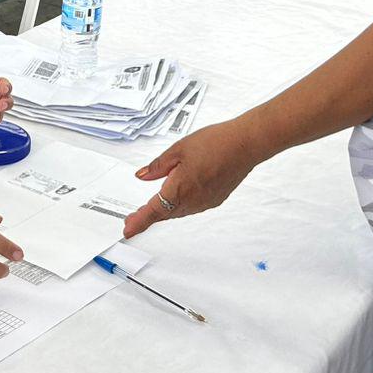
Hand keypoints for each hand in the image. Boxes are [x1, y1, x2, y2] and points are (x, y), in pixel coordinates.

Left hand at [123, 119, 260, 238]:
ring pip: (178, 211)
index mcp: (179, 188)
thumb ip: (158, 166)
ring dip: (165, 210)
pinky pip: (192, 207)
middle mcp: (193, 200)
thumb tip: (142, 176)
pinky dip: (180, 204)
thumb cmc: (215, 143)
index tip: (128, 230)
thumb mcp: (178, 149)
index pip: (153, 211)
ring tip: (152, 207)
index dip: (139, 222)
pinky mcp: (215, 200)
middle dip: (148, 216)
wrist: (245, 145)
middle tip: (133, 218)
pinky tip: (178, 196)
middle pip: (165, 213)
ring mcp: (205, 202)